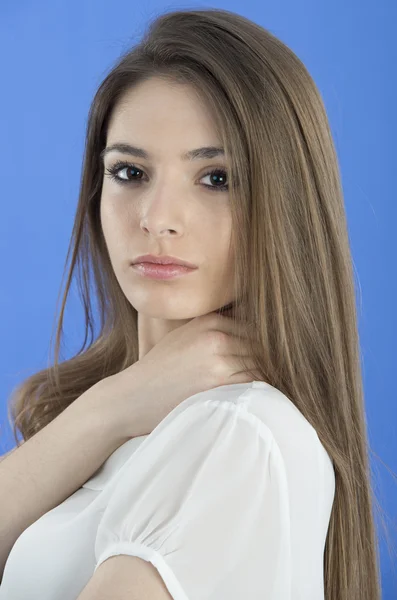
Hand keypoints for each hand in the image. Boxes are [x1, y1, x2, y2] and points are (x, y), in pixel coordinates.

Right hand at [98, 311, 260, 437]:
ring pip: (261, 365)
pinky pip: (254, 384)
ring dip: (263, 378)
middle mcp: (217, 334)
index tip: (265, 362)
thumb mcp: (183, 338)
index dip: (263, 347)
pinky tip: (249, 399)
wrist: (132, 397)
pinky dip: (258, 392)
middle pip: (261, 347)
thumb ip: (213, 332)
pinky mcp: (219, 382)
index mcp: (210, 320)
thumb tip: (250, 337)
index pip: (255, 329)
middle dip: (266, 362)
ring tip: (260, 391)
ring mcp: (219, 357)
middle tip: (269, 379)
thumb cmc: (158, 371)